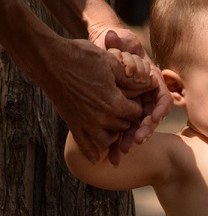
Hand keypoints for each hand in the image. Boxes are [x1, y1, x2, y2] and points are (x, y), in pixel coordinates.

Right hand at [44, 36, 151, 162]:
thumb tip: (151, 84)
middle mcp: (101, 118)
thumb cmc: (82, 57)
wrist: (49, 60)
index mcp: (114, 103)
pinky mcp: (72, 124)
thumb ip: (131, 79)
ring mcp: (85, 123)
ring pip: (106, 141)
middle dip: (127, 120)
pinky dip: (91, 152)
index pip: (135, 113)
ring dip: (113, 135)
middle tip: (126, 112)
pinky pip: (84, 145)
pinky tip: (95, 159)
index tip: (135, 100)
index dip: (137, 105)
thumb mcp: (111, 63)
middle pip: (123, 127)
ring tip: (114, 126)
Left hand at [104, 30, 172, 162]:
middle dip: (144, 130)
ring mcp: (135, 107)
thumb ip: (118, 42)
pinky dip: (119, 141)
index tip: (154, 117)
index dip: (160, 109)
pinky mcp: (122, 115)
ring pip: (137, 127)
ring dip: (130, 140)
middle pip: (150, 118)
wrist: (102, 52)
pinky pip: (123, 130)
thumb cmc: (114, 44)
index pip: (162, 98)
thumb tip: (112, 36)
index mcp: (152, 82)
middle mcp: (147, 97)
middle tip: (136, 140)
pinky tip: (113, 152)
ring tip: (122, 151)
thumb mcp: (118, 41)